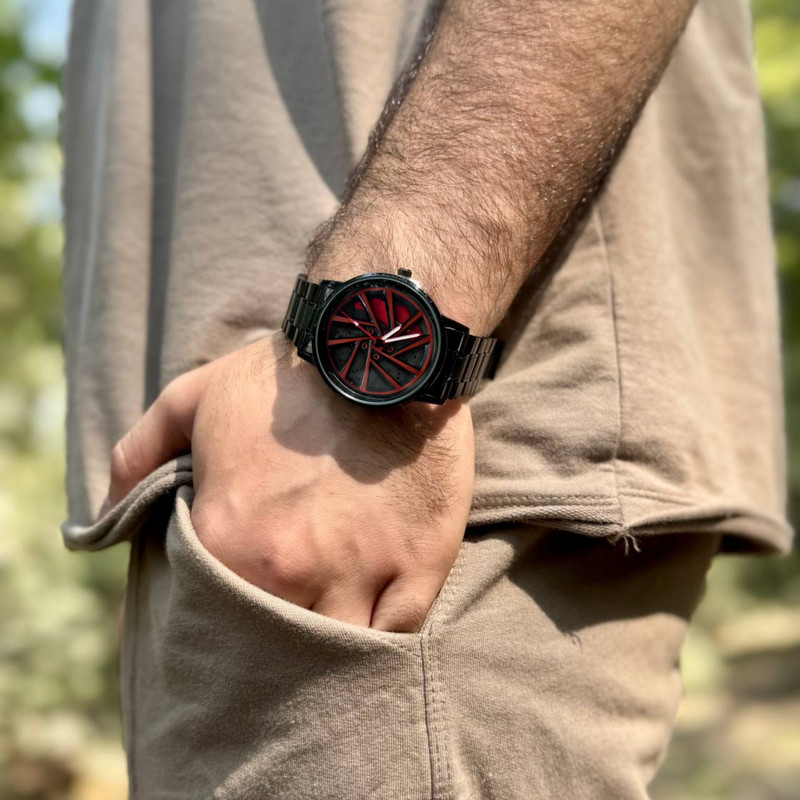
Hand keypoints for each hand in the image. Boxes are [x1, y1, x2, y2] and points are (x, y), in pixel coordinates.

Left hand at [104, 331, 474, 631]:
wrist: (380, 350)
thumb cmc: (286, 378)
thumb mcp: (193, 399)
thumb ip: (137, 458)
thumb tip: (104, 517)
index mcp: (228, 543)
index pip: (212, 625)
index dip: (223, 625)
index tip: (236, 614)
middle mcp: (291, 575)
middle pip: (277, 651)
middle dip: (276, 646)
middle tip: (285, 620)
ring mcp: (363, 575)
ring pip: (339, 653)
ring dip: (330, 649)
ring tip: (327, 622)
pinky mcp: (419, 566)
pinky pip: (396, 635)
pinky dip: (380, 636)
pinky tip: (371, 617)